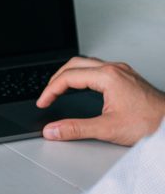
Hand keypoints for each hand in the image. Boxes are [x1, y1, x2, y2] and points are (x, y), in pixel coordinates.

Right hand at [37, 57, 164, 145]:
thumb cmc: (150, 123)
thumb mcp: (107, 129)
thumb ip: (75, 129)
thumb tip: (53, 130)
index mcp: (107, 77)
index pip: (68, 77)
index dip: (50, 90)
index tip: (43, 103)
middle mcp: (115, 69)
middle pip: (74, 64)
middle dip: (56, 79)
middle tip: (47, 95)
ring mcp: (122, 72)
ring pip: (87, 64)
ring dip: (70, 75)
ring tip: (59, 89)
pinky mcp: (127, 77)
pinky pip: (98, 69)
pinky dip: (83, 76)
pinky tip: (82, 87)